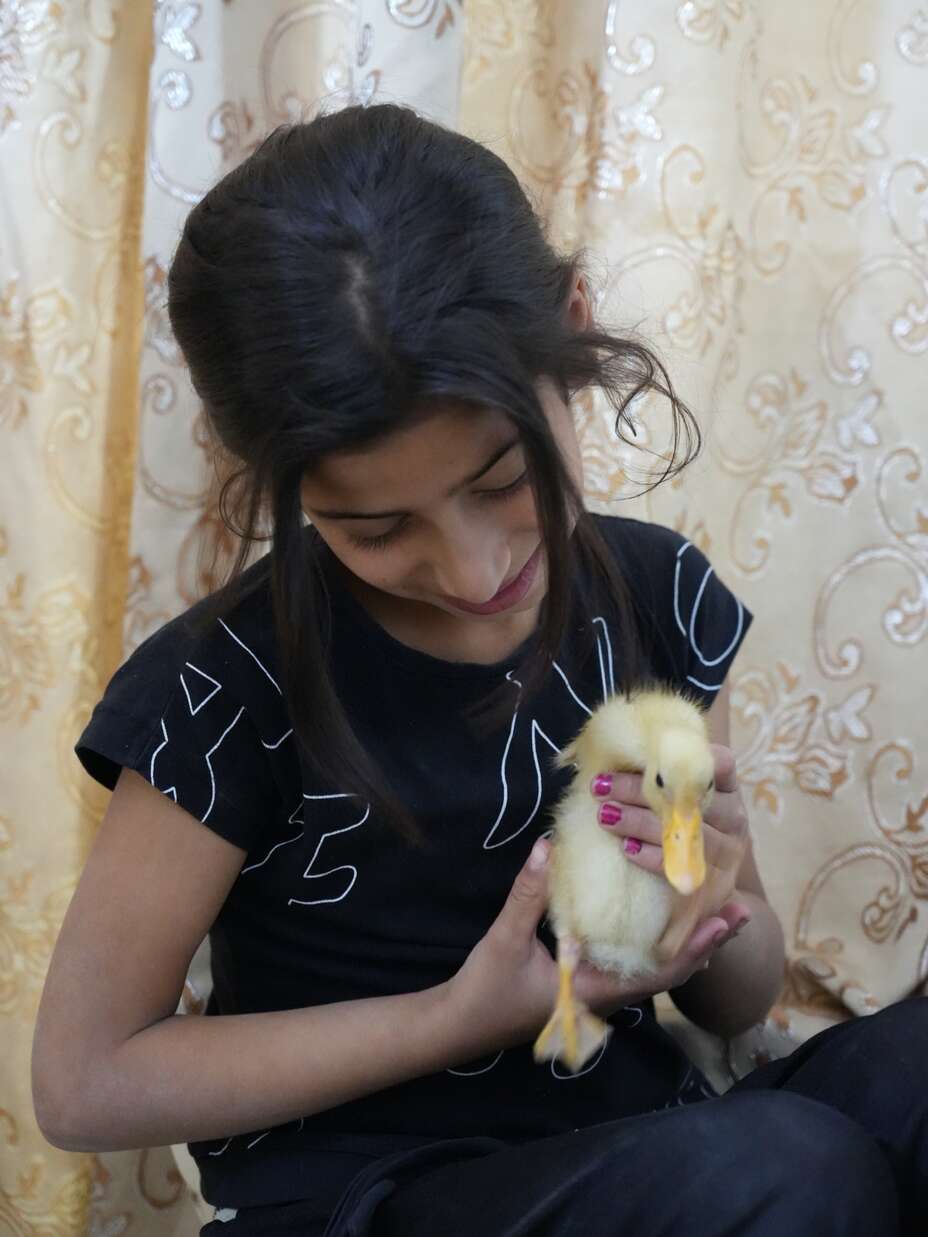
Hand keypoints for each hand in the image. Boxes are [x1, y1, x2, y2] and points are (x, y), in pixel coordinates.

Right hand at [441, 835, 751, 1057]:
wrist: (458, 1025)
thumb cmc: (486, 992)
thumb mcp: (505, 941)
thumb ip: (529, 896)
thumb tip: (548, 846)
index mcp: (597, 991)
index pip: (660, 975)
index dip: (694, 950)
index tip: (723, 923)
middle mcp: (606, 993)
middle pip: (668, 970)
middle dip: (703, 941)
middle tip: (737, 908)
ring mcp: (598, 987)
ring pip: (653, 966)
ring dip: (684, 939)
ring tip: (713, 907)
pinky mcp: (585, 978)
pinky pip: (631, 959)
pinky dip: (653, 938)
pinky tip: (661, 914)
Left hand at [590, 745, 751, 937]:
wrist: (708, 892)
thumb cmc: (686, 828)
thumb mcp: (685, 800)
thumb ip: (665, 777)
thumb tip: (611, 750)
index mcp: (728, 788)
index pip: (720, 761)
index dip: (689, 754)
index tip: (649, 752)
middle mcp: (733, 817)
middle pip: (688, 797)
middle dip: (640, 789)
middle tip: (600, 785)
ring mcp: (726, 851)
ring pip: (682, 830)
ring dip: (638, 821)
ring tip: (604, 815)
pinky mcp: (712, 881)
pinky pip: (677, 865)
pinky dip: (648, 855)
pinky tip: (625, 847)